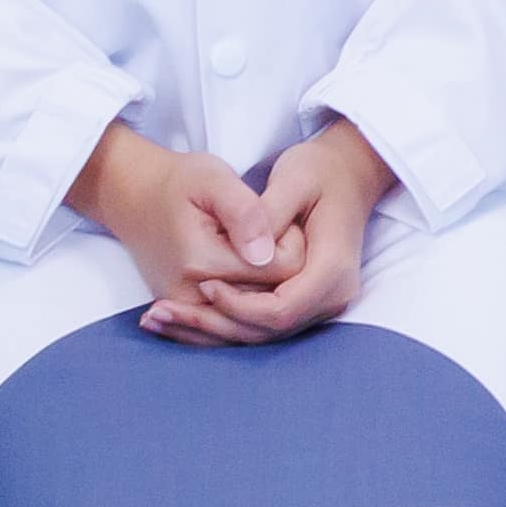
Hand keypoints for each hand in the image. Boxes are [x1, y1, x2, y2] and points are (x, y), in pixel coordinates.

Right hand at [78, 118, 299, 339]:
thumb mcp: (214, 180)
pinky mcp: (187, 312)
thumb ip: (245, 213)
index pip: (283, 270)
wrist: (134, 198)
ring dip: (268, 283)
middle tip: (269, 231)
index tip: (281, 218)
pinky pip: (234, 321)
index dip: (294, 242)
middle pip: (272, 295)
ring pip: (257, 312)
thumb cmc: (178, 183)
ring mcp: (188, 309)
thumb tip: (264, 254)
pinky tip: (251, 273)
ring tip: (254, 247)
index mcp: (203, 262)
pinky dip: (250, 302)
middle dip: (283, 265)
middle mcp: (192, 296)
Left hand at [169, 118, 394, 342]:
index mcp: (332, 268)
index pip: (280, 311)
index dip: (238, 305)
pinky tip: (180, 319)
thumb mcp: (295, 177)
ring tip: (157, 318)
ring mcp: (322, 304)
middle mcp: (333, 296)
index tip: (203, 284)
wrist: (348, 173)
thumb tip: (251, 253)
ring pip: (262, 335)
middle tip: (160, 311)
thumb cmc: (320, 171)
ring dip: (210, 330)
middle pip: (268, 331)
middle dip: (213, 325)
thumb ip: (268, 213)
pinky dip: (221, 325)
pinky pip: (263, 327)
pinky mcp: (306, 304)